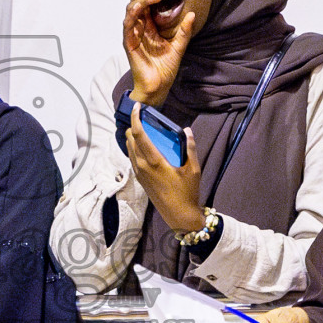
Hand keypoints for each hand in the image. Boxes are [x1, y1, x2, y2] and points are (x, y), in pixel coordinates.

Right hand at [123, 0, 195, 107]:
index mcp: (149, 27)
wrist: (158, 86)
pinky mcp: (129, 42)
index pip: (147, 3)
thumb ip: (184, 31)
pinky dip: (133, 13)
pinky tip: (141, 6)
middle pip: (137, 2)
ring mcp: (133, 34)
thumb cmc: (165, 68)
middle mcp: (140, 28)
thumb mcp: (179, 46)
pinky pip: (127, 24)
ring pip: (131, 9)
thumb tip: (192, 14)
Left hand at [124, 102, 202, 232]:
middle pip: (130, 140)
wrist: (179, 215)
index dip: (136, 118)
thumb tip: (187, 131)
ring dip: (132, 137)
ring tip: (141, 128)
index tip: (137, 107)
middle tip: (141, 116)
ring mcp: (139, 173)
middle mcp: (142, 166)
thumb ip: (190, 148)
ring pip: (129, 149)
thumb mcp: (193, 169)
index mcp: (153, 161)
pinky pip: (132, 158)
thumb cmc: (188, 192)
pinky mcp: (140, 179)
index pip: (139, 134)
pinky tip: (143, 146)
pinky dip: (134, 148)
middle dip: (133, 126)